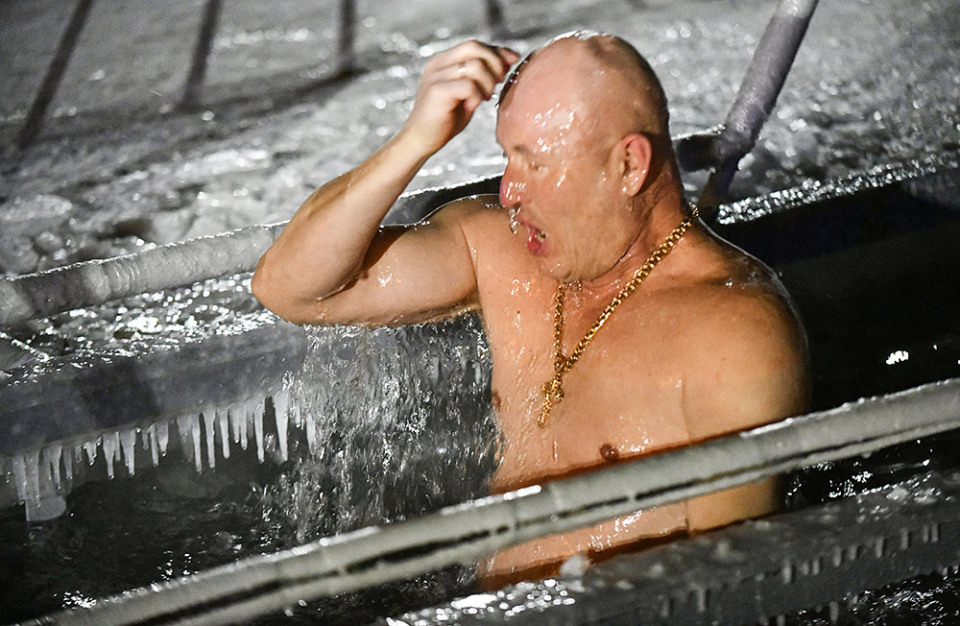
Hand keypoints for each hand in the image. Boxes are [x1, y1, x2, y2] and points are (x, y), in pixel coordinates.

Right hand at [399, 40, 519, 156]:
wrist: (420, 140)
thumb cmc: (445, 119)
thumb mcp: (467, 93)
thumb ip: (481, 77)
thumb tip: (508, 61)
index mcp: (444, 61)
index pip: (475, 45)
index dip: (497, 52)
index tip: (513, 62)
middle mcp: (438, 63)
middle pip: (474, 47)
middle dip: (495, 63)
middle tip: (498, 82)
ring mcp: (436, 76)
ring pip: (475, 65)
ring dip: (487, 83)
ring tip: (483, 99)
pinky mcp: (437, 91)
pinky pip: (469, 86)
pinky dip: (476, 97)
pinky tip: (471, 107)